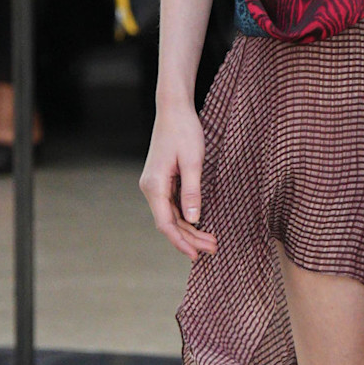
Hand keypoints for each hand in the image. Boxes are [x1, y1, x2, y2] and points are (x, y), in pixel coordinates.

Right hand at [140, 102, 217, 260]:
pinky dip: (186, 218)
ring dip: (189, 230)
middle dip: (190, 238)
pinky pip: (173, 206)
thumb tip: (193, 219)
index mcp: (154, 185)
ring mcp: (155, 185)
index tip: (196, 255)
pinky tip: (199, 225)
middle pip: (169, 223)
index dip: (181, 241)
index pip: (166, 223)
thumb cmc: (184, 131)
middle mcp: (151, 188)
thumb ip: (192, 191)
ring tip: (210, 242)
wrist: (174, 109)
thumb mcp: (192, 161)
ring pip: (171, 216)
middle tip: (213, 249)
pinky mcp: (163, 181)